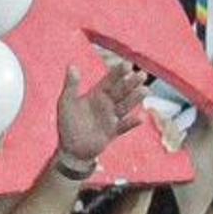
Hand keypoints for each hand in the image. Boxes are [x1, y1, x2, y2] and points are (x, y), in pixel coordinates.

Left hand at [52, 57, 146, 173]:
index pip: (109, 81)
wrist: (72, 148)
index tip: (127, 64)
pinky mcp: (112, 132)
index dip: (118, 73)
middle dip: (131, 83)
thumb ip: (71, 85)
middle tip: (142, 74)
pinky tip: (141, 117)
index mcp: (97, 95)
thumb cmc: (68, 123)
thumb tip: (72, 65)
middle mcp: (107, 105)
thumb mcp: (67, 102)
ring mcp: (111, 118)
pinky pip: (123, 126)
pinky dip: (131, 123)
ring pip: (125, 106)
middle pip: (121, 92)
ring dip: (134, 99)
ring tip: (145, 90)